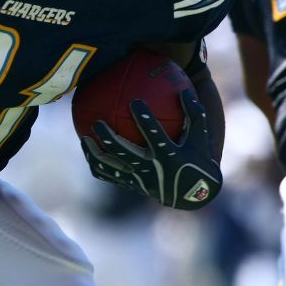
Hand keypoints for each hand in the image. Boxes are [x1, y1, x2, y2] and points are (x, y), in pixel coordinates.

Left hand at [80, 89, 221, 208]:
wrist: (192, 195)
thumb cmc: (197, 159)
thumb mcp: (200, 137)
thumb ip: (194, 114)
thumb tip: (185, 89)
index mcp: (169, 156)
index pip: (155, 136)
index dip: (144, 119)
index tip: (134, 102)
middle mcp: (151, 169)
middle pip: (124, 152)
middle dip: (109, 137)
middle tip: (98, 123)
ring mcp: (138, 180)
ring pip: (111, 167)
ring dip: (95, 153)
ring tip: (84, 138)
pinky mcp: (131, 186)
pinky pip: (108, 175)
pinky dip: (96, 164)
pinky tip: (88, 152)